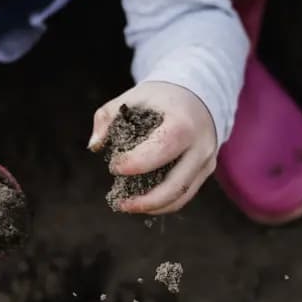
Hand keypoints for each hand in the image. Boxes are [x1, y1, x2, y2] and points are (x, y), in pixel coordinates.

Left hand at [88, 81, 218, 214]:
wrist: (198, 95)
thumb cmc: (161, 97)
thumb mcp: (134, 96)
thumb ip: (108, 116)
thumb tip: (94, 146)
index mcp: (183, 122)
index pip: (162, 148)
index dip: (137, 163)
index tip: (114, 166)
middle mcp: (200, 145)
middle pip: (177, 184)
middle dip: (146, 200)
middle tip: (120, 203)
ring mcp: (206, 160)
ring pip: (183, 195)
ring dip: (154, 206)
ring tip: (127, 206)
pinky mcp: (206, 170)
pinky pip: (186, 193)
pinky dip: (164, 203)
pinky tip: (143, 202)